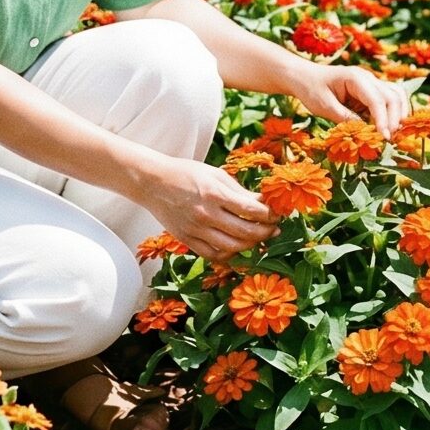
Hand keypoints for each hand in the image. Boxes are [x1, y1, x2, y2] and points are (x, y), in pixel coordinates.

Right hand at [137, 154, 275, 260]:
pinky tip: (237, 246)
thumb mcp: (215, 174)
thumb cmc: (186, 174)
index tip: (277, 214)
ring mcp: (195, 229)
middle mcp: (205, 214)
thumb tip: (264, 203)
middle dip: (266, 232)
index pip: (251, 210)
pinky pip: (214, 255)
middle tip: (274, 229)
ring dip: (251, 245)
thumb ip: (239, 191)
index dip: (269, 215)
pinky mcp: (187, 240)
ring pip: (232, 248)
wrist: (153, 183)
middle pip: (245, 232)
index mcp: (214, 193)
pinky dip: (230, 254)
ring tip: (259, 238)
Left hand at [287, 62, 416, 132]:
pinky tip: (390, 126)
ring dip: (399, 114)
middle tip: (389, 140)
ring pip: (397, 95)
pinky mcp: (371, 90)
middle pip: (393, 96)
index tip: (384, 138)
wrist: (304, 77)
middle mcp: (368, 78)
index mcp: (355, 78)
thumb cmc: (311, 89)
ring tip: (394, 134)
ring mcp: (372, 82)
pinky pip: (390, 98)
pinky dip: (395, 111)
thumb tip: (366, 132)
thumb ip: (346, 118)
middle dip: (395, 119)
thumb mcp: (324, 107)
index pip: (377, 99)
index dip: (383, 120)